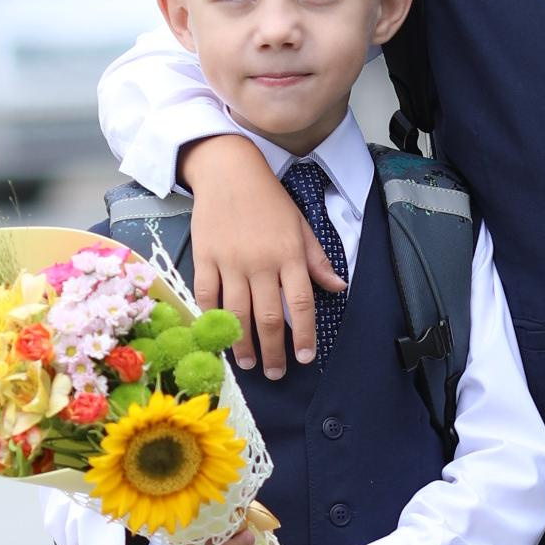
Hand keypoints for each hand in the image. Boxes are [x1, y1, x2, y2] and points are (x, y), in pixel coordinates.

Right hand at [180, 135, 343, 377]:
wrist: (228, 170)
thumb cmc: (269, 200)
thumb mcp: (301, 226)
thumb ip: (317, 261)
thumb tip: (339, 288)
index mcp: (289, 254)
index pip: (300, 304)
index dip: (304, 335)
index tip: (305, 358)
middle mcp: (261, 261)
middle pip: (268, 317)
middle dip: (273, 351)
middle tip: (276, 373)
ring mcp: (230, 261)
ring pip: (237, 313)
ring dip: (242, 344)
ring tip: (247, 365)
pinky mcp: (205, 257)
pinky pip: (207, 296)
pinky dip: (212, 319)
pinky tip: (217, 336)